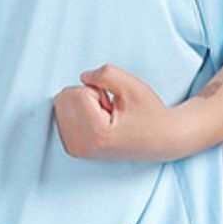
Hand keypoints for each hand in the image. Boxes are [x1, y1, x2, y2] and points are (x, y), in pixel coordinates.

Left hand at [52, 62, 176, 160]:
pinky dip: (79, 113)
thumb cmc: (149, 115)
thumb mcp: (132, 86)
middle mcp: (80, 145)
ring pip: (61, 106)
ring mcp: (75, 149)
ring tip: (106, 117)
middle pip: (63, 98)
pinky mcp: (74, 149)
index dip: (99, 90)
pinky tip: (98, 123)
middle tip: (109, 110)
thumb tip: (82, 77)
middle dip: (87, 96)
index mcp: (95, 134)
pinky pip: (62, 116)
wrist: (160, 141)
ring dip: (83, 105)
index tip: (115, 106)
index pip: (77, 92)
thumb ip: (105, 74)